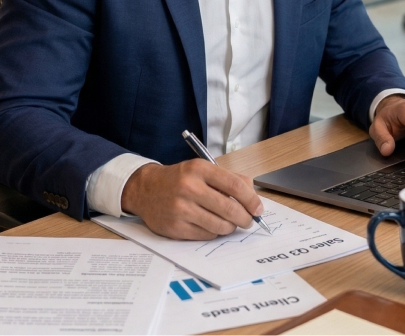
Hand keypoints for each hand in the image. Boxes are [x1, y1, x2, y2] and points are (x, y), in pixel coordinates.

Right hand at [121, 161, 262, 239]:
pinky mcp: (175, 228)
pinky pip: (206, 235)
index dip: (251, 199)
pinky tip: (212, 225)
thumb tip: (252, 195)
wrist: (146, 190)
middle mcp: (189, 188)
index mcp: (199, 169)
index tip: (258, 208)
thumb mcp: (202, 169)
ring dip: (230, 227)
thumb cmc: (179, 179)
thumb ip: (228, 178)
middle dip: (245, 218)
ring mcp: (181, 209)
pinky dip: (215, 233)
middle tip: (249, 221)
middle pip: (229, 208)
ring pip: (219, 225)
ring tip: (230, 223)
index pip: (234, 185)